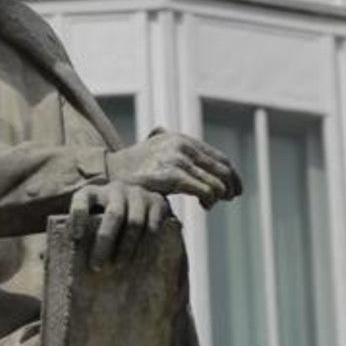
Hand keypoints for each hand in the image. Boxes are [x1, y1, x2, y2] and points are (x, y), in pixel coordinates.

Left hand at [69, 182, 170, 269]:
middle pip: (114, 214)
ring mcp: (138, 194)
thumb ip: (74, 233)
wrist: (138, 202)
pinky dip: (145, 248)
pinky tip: (139, 263)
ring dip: (126, 248)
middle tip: (97, 266)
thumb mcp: (88, 220)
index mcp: (92, 192)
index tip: (76, 236)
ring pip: (135, 222)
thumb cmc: (103, 218)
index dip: (79, 215)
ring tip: (118, 267)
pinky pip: (152, 228)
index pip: (82, 200)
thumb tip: (52, 255)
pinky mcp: (156, 202)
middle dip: (105, 242)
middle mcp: (115, 189)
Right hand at [106, 127, 241, 208]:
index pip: (218, 156)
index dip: (232, 173)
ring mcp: (177, 159)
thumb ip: (178, 152)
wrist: (109, 173)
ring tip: (211, 204)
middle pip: (221, 169)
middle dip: (230, 185)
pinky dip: (209, 200)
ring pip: (216, 182)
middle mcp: (181, 145)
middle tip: (230, 198)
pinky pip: (204, 190)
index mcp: (181, 139)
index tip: (236, 188)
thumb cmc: (134, 167)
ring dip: (219, 195)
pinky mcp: (172, 175)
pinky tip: (204, 206)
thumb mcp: (157, 151)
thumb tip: (200, 163)